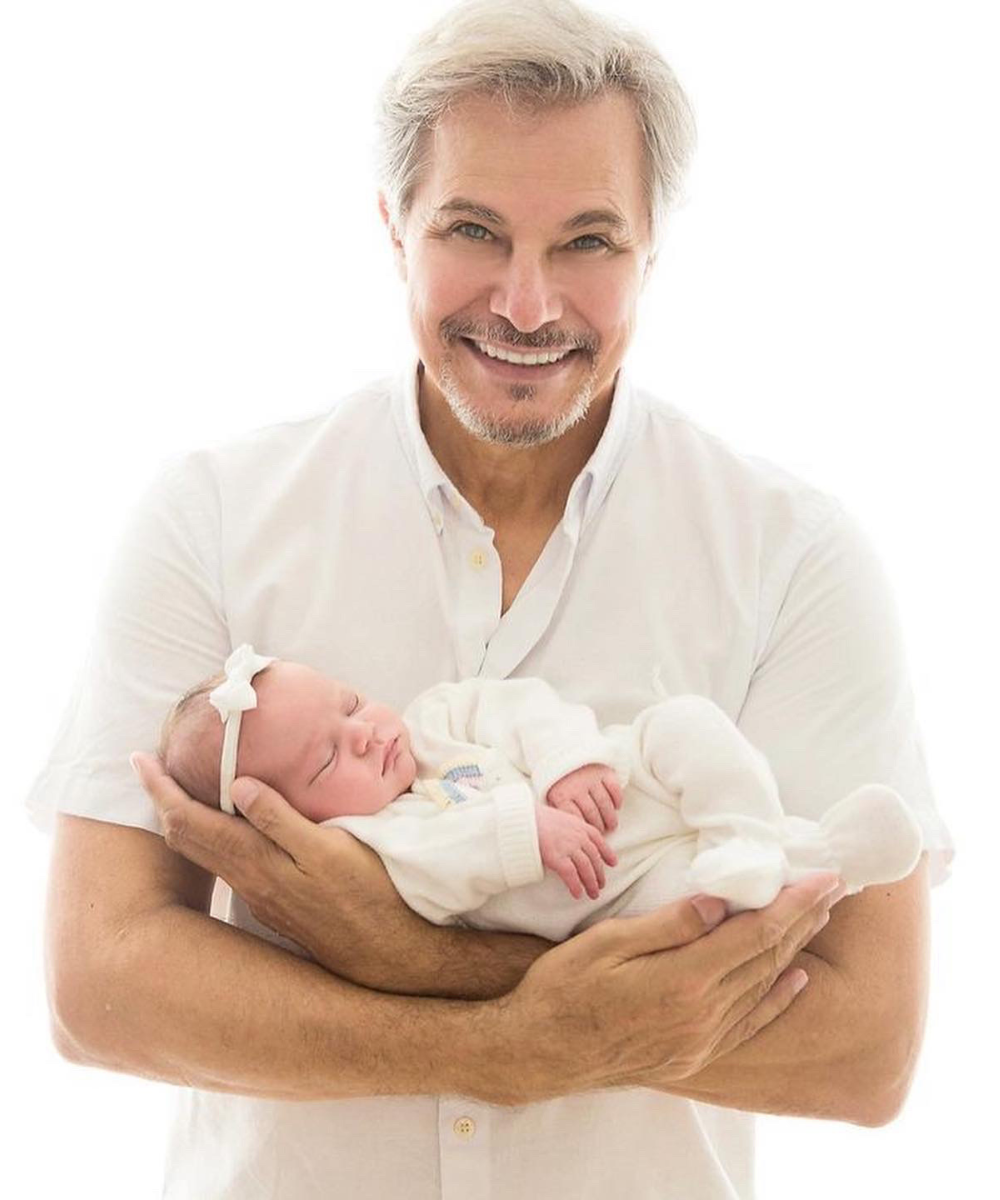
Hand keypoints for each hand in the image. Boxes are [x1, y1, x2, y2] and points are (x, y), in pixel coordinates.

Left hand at [130, 752, 437, 990]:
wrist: (387, 955)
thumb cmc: (369, 895)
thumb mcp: (331, 850)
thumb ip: (283, 820)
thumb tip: (240, 785)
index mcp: (256, 862)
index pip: (191, 821)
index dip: (162, 789)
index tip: (139, 759)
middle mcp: (248, 881)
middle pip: (186, 839)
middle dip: (162, 801)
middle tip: (151, 766)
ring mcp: (259, 895)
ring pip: (204, 853)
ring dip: (183, 819)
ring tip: (177, 789)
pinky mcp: (274, 903)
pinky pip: (225, 864)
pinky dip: (209, 836)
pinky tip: (223, 824)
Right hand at [489, 872, 844, 1103]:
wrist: (540, 1051)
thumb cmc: (564, 987)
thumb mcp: (607, 942)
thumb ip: (668, 925)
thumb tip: (718, 902)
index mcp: (683, 982)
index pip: (755, 934)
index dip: (793, 904)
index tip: (822, 878)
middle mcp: (702, 1016)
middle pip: (768, 959)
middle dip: (805, 919)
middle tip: (836, 887)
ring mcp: (700, 1040)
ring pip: (763, 988)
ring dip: (796, 950)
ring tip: (820, 918)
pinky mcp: (693, 1055)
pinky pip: (749, 1024)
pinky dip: (777, 1000)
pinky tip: (795, 981)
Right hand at [536, 805, 617, 899]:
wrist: (523, 820)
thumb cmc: (538, 818)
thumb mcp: (561, 816)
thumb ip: (571, 827)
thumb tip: (574, 838)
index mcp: (580, 825)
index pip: (599, 841)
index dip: (607, 853)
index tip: (613, 863)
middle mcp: (578, 837)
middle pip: (594, 858)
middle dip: (599, 874)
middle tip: (601, 885)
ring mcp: (569, 848)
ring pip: (586, 869)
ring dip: (591, 883)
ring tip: (593, 894)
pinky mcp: (558, 858)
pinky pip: (571, 876)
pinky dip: (576, 886)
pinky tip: (578, 894)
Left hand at [546, 762, 622, 831]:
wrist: (567, 755)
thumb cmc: (562, 784)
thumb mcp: (554, 797)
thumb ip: (561, 814)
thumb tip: (569, 836)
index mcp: (561, 795)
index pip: (576, 819)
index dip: (585, 829)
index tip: (589, 835)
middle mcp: (576, 786)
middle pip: (592, 813)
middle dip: (599, 826)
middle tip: (604, 832)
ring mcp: (591, 778)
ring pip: (605, 804)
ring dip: (610, 818)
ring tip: (612, 825)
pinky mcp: (604, 771)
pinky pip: (614, 790)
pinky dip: (617, 800)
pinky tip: (616, 807)